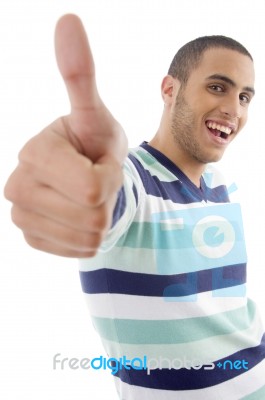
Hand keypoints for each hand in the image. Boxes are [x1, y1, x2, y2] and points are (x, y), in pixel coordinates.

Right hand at [4, 14, 127, 257]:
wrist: (85, 178)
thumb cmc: (93, 144)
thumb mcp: (94, 113)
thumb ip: (80, 74)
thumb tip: (68, 19)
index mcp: (34, 152)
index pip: (93, 188)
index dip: (110, 176)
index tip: (99, 162)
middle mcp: (18, 185)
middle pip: (93, 214)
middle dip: (108, 199)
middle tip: (96, 181)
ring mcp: (22, 216)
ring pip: (88, 236)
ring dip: (101, 219)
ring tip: (88, 198)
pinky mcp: (32, 237)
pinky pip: (79, 250)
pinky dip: (90, 236)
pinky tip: (79, 216)